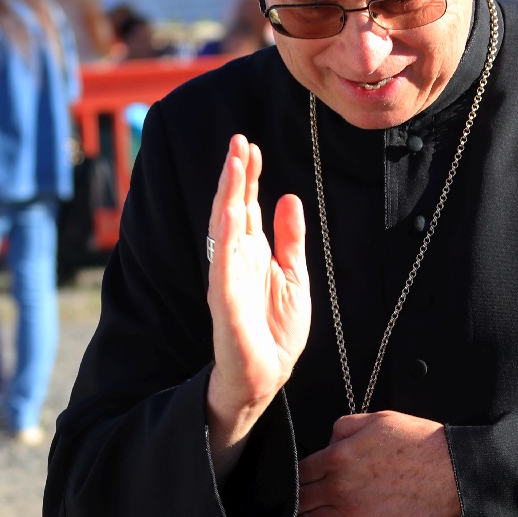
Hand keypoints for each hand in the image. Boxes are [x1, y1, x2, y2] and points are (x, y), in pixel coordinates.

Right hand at [206, 135, 309, 469]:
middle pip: (232, 208)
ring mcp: (227, 278)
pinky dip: (225, 234)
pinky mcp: (225, 301)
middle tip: (239, 140)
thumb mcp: (294, 277)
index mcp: (251, 254)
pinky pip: (223, 262)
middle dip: (235, 174)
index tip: (252, 146)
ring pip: (224, 227)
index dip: (248, 177)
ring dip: (227, 193)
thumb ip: (290, 240)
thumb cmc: (276, 332)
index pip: (245, 207)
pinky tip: (229, 209)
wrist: (267, 376)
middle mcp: (235, 260)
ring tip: (234, 162)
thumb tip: (289, 197)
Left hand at [289, 410, 459, 516]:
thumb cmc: (420, 442)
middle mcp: (338, 486)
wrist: (453, 470)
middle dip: (279, 507)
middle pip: (295, 500)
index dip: (283, 480)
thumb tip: (328, 438)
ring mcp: (351, 513)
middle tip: (266, 514)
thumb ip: (344, 426)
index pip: (296, 471)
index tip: (277, 487)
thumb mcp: (378, 419)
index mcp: (336, 456)